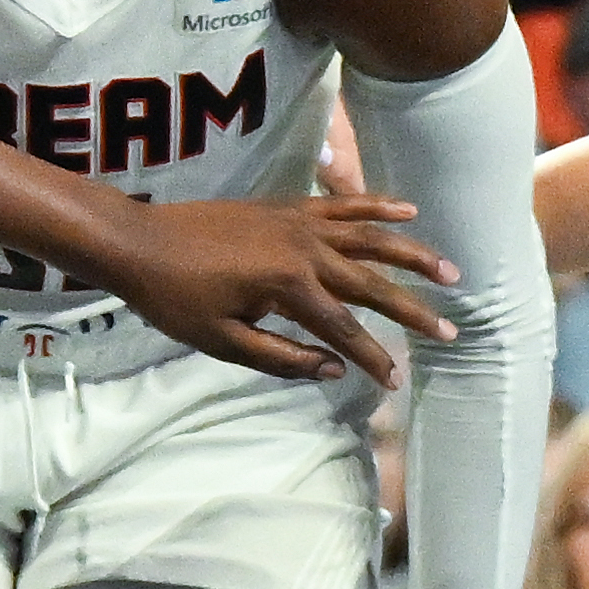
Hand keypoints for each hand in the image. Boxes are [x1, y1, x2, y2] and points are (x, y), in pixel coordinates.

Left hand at [89, 194, 455, 387]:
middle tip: (449, 332)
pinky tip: (408, 212)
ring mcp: (299, 222)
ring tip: (449, 271)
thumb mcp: (222, 341)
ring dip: (412, 254)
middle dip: (412, 311)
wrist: (139, 241)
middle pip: (371, 284)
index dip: (372, 359)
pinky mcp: (288, 207)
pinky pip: (343, 205)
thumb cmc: (174, 298)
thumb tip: (333, 371)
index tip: (396, 383)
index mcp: (287, 287)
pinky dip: (378, 206)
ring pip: (370, 238)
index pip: (343, 331)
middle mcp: (304, 249)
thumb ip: (281, 358)